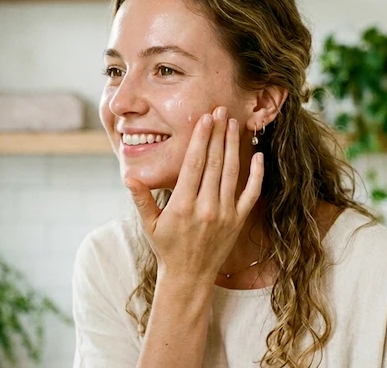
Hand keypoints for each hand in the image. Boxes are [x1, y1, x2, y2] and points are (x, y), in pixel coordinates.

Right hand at [125, 106, 263, 282]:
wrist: (189, 276)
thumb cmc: (166, 246)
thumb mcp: (149, 224)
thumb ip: (141, 198)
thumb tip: (128, 176)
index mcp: (182, 205)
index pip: (194, 164)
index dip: (200, 139)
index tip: (204, 118)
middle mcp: (206, 208)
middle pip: (215, 163)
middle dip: (218, 134)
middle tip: (220, 111)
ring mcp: (225, 214)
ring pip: (232, 173)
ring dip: (234, 146)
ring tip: (234, 124)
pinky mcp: (238, 220)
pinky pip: (251, 193)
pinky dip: (256, 174)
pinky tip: (257, 155)